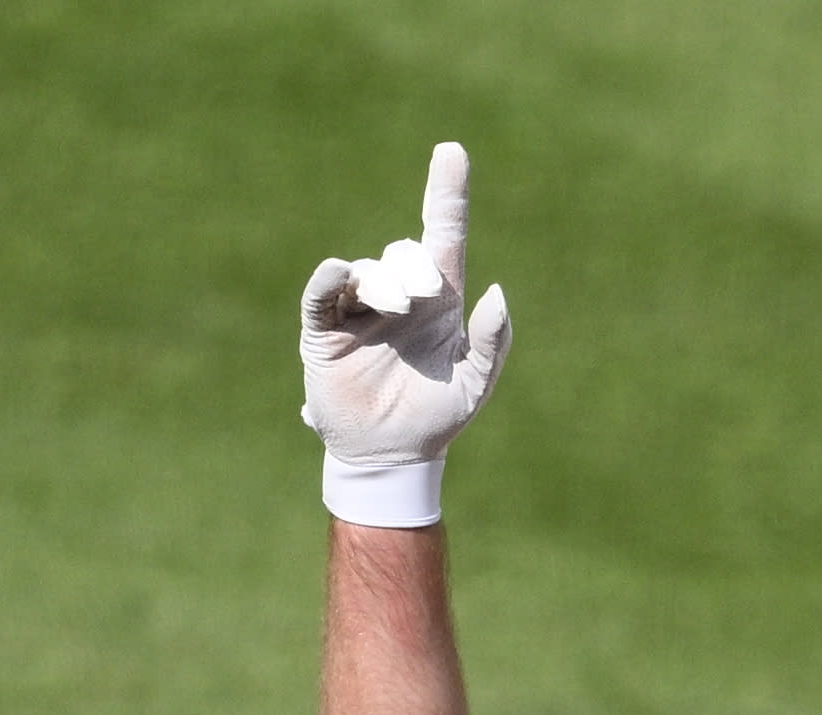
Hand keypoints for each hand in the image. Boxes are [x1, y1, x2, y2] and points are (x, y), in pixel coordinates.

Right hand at [299, 141, 513, 526]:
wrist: (392, 456)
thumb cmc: (438, 417)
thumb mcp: (475, 383)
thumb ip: (493, 341)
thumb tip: (498, 293)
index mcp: (437, 300)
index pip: (443, 233)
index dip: (447, 192)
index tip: (451, 151)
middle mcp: (398, 296)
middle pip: (403, 252)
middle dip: (413, 267)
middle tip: (423, 296)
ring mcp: (359, 310)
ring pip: (366, 272)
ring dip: (382, 285)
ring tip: (394, 311)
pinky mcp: (325, 330)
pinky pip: (323, 294)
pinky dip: (329, 280)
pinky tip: (338, 274)